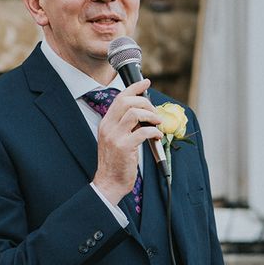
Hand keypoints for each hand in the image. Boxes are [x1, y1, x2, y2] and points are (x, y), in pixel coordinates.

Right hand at [92, 79, 162, 205]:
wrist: (109, 182)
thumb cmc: (116, 162)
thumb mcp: (116, 138)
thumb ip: (126, 125)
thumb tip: (144, 112)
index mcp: (106, 123)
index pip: (119, 98)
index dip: (134, 88)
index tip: (145, 82)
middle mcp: (108, 127)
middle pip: (127, 101)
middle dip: (145, 102)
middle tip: (154, 112)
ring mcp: (115, 137)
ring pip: (135, 113)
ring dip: (151, 115)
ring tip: (157, 123)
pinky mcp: (124, 147)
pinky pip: (143, 131)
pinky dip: (153, 131)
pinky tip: (157, 136)